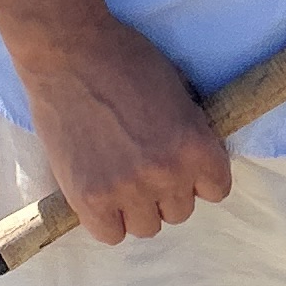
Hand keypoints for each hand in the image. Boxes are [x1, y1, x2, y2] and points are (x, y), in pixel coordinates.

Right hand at [0, 0, 232, 244]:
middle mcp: (167, 174)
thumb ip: (191, 131)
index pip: (217, 190)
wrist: (68, 51)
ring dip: (138, 206)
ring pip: (147, 226)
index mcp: (196, 146)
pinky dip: (107, 219)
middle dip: (166, 189)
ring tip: (119, 176)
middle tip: (144, 161)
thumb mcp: (179, 90)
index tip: (182, 163)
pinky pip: (110, 234)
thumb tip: (197, 162)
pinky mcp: (88, 199)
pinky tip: (100, 192)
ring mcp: (126, 190)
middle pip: (180, 210)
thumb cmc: (125, 59)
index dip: (200, 176)